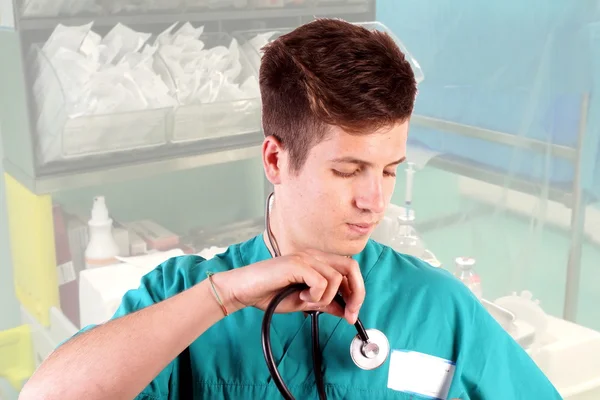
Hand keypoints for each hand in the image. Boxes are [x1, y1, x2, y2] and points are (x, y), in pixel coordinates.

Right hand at [214, 250, 364, 323]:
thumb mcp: (304, 302)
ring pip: (336, 278)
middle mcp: (314, 255)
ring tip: (307, 301)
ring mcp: (305, 257)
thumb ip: (325, 302)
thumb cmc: (269, 293)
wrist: (244, 290)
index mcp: (317, 261)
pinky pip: (321, 282)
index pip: (349, 269)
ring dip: (325, 298)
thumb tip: (344, 309)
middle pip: (351, 268)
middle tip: (348, 313)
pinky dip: (315, 296)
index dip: (357, 291)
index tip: (351, 313)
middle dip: (356, 293)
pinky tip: (301, 298)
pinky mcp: (297, 264)